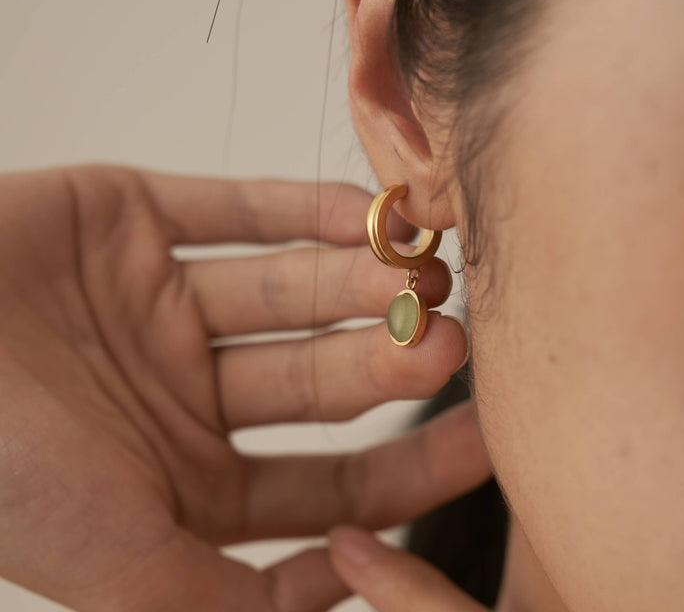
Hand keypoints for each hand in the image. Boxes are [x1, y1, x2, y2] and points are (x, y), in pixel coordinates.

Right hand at [0, 164, 490, 610]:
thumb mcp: (108, 557)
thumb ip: (213, 602)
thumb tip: (332, 611)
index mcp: (187, 476)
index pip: (330, 481)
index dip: (408, 467)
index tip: (483, 439)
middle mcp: (184, 387)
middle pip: (319, 377)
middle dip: (389, 361)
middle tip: (453, 341)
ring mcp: (160, 297)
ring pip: (290, 287)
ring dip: (358, 281)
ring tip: (423, 275)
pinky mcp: (134, 215)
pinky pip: (240, 206)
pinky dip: (304, 207)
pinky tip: (365, 212)